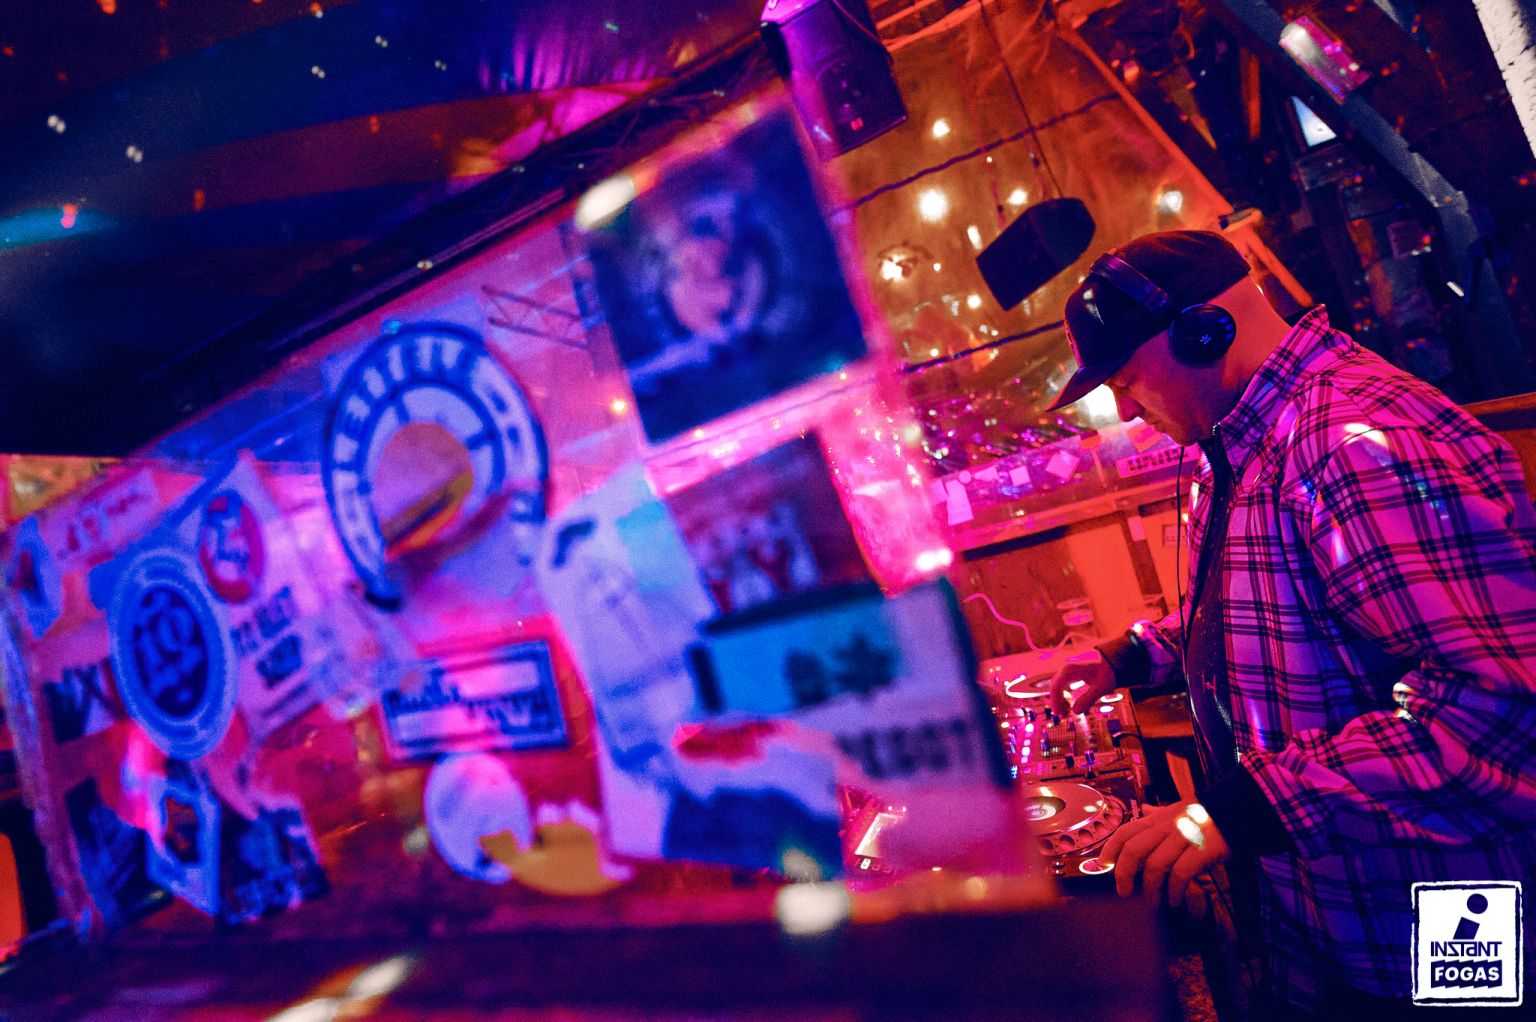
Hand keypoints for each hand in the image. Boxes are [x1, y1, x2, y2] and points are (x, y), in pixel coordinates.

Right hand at [1046, 649, 1117, 716]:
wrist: (1115, 657)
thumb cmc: (1108, 671)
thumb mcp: (1100, 687)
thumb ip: (1087, 700)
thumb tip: (1075, 712)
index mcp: (1070, 670)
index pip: (1055, 687)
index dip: (1055, 702)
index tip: (1059, 714)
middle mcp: (1067, 668)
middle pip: (1055, 686)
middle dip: (1057, 702)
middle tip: (1062, 715)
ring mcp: (1069, 668)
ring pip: (1059, 684)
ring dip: (1060, 698)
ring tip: (1066, 711)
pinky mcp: (1073, 670)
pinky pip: (1064, 682)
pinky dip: (1065, 693)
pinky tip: (1070, 702)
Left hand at [1100, 801, 1228, 906]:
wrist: (1238, 811)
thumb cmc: (1205, 814)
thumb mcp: (1178, 810)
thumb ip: (1159, 814)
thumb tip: (1145, 810)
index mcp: (1157, 819)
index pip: (1126, 832)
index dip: (1110, 848)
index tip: (1103, 866)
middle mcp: (1166, 827)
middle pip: (1134, 849)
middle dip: (1123, 873)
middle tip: (1123, 891)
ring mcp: (1183, 838)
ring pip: (1155, 865)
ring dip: (1151, 889)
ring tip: (1154, 902)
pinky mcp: (1201, 851)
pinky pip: (1180, 874)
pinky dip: (1174, 890)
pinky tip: (1174, 899)